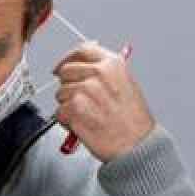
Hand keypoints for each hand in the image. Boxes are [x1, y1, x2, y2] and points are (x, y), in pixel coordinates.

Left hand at [53, 42, 153, 161]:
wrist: (136, 145)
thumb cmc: (134, 121)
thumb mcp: (127, 85)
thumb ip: (105, 72)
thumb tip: (87, 66)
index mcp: (112, 65)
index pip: (82, 50)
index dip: (68, 58)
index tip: (62, 65)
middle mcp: (97, 74)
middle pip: (66, 71)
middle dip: (68, 85)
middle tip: (79, 100)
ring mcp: (84, 91)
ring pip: (60, 93)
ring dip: (68, 106)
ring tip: (87, 115)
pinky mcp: (74, 109)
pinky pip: (59, 112)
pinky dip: (67, 121)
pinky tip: (82, 124)